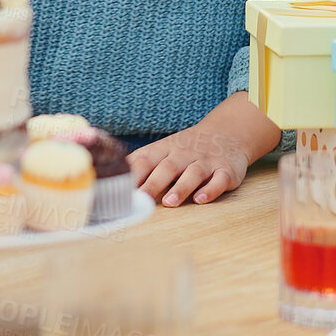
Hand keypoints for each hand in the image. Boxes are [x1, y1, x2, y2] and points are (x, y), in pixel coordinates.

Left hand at [128, 94, 282, 206]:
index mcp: (164, 150)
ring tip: (170, 202)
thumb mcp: (162, 149)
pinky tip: (201, 199)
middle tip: (141, 199)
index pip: (145, 160)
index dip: (133, 174)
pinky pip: (219, 180)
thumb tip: (109, 179)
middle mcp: (183, 155)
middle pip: (166, 168)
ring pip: (192, 174)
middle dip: (153, 184)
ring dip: (181, 188)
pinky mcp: (225, 171)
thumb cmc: (185, 148)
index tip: (120, 188)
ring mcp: (205, 162)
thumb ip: (140, 164)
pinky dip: (210, 190)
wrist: (226, 132)